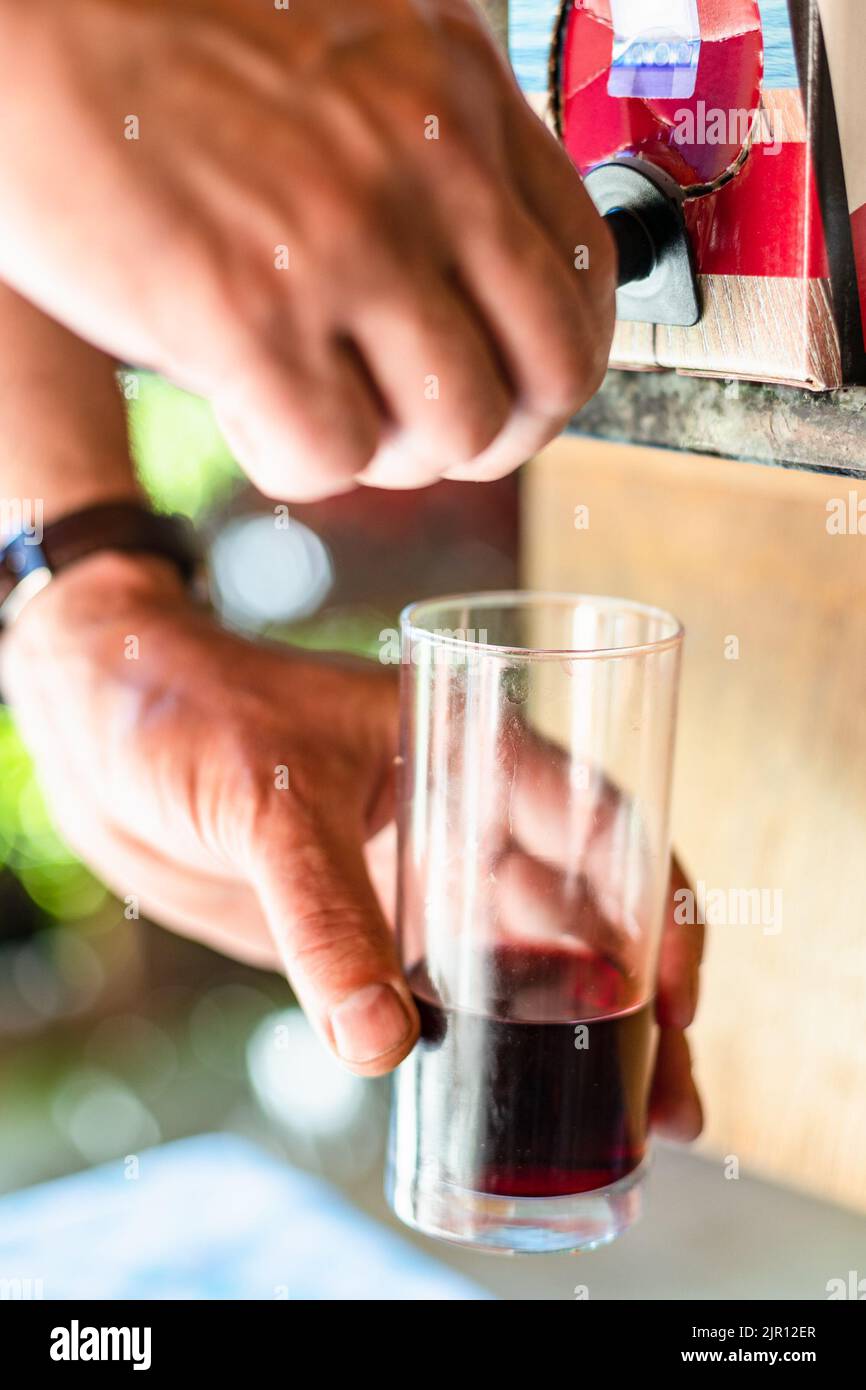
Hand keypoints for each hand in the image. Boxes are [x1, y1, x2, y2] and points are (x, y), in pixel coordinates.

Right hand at [0, 0, 615, 499]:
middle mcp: (422, 163)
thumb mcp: (344, 60)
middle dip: (495, 435)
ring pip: (452, 431)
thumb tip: (474, 298)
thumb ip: (426, 160)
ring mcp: (341, 240)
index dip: (553, 363)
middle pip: (548, 374)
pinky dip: (292, 458)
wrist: (21, 23)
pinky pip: (331, 457)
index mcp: (456, 92)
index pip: (584, 274)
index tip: (507, 386)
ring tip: (323, 411)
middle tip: (423, 433)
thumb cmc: (159, 40)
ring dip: (391, 455)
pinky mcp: (245, 312)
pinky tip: (246, 404)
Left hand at [1, 555, 700, 1132]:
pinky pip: (436, 992)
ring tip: (627, 1121)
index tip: (676, 995)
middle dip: (636, 1001)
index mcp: (466, 745)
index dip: (656, 905)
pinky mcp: (357, 926)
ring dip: (571, 1037)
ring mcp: (410, 875)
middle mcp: (456, 814)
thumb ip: (325, 920)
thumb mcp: (269, 802)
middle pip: (580, 912)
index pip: (598, 822)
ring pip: (519, 962)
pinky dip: (477, 1044)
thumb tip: (388, 1044)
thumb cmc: (187, 709)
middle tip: (671, 1095)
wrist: (95, 723)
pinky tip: (507, 1099)